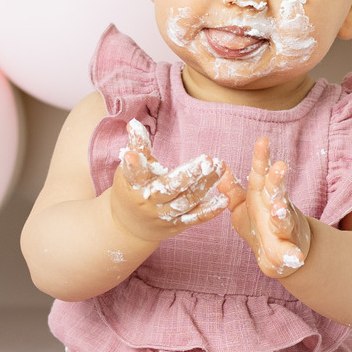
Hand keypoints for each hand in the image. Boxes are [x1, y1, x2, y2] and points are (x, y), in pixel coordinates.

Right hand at [109, 119, 231, 242]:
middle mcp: (148, 202)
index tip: (131, 154)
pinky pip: (195, 218)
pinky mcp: (176, 225)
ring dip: (205, 185)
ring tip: (220, 168)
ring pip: (186, 201)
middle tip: (206, 160)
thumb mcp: (127, 171)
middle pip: (168, 188)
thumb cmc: (130, 190)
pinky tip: (224, 198)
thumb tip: (133, 124)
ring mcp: (163, 215)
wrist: (130, 227)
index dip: (133, 164)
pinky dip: (210, 210)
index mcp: (133, 186)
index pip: (134, 173)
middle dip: (188, 175)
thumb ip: (136, 148)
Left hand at [227, 136, 311, 277]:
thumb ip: (231, 191)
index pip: (261, 173)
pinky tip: (296, 257)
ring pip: (284, 219)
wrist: (284, 253)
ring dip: (282, 214)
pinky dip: (293, 255)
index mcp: (262, 195)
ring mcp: (284, 228)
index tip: (262, 140)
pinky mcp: (288, 250)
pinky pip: (290, 253)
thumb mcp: (242, 207)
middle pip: (276, 191)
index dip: (261, 158)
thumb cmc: (261, 225)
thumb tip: (220, 170)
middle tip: (279, 167)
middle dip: (277, 180)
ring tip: (279, 209)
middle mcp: (275, 207)